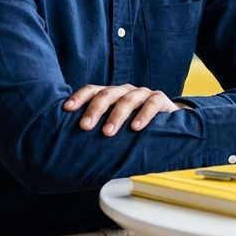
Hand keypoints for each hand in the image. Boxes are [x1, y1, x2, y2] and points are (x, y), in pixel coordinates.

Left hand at [64, 84, 180, 135]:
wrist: (168, 123)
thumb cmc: (136, 127)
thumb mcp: (117, 126)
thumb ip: (101, 129)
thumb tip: (73, 145)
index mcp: (111, 95)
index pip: (92, 90)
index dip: (79, 97)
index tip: (67, 109)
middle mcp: (125, 91)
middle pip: (107, 94)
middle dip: (94, 110)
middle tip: (85, 126)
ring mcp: (142, 94)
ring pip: (127, 100)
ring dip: (116, 116)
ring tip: (108, 132)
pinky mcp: (160, 100)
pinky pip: (151, 104)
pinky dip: (143, 115)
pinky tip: (135, 127)